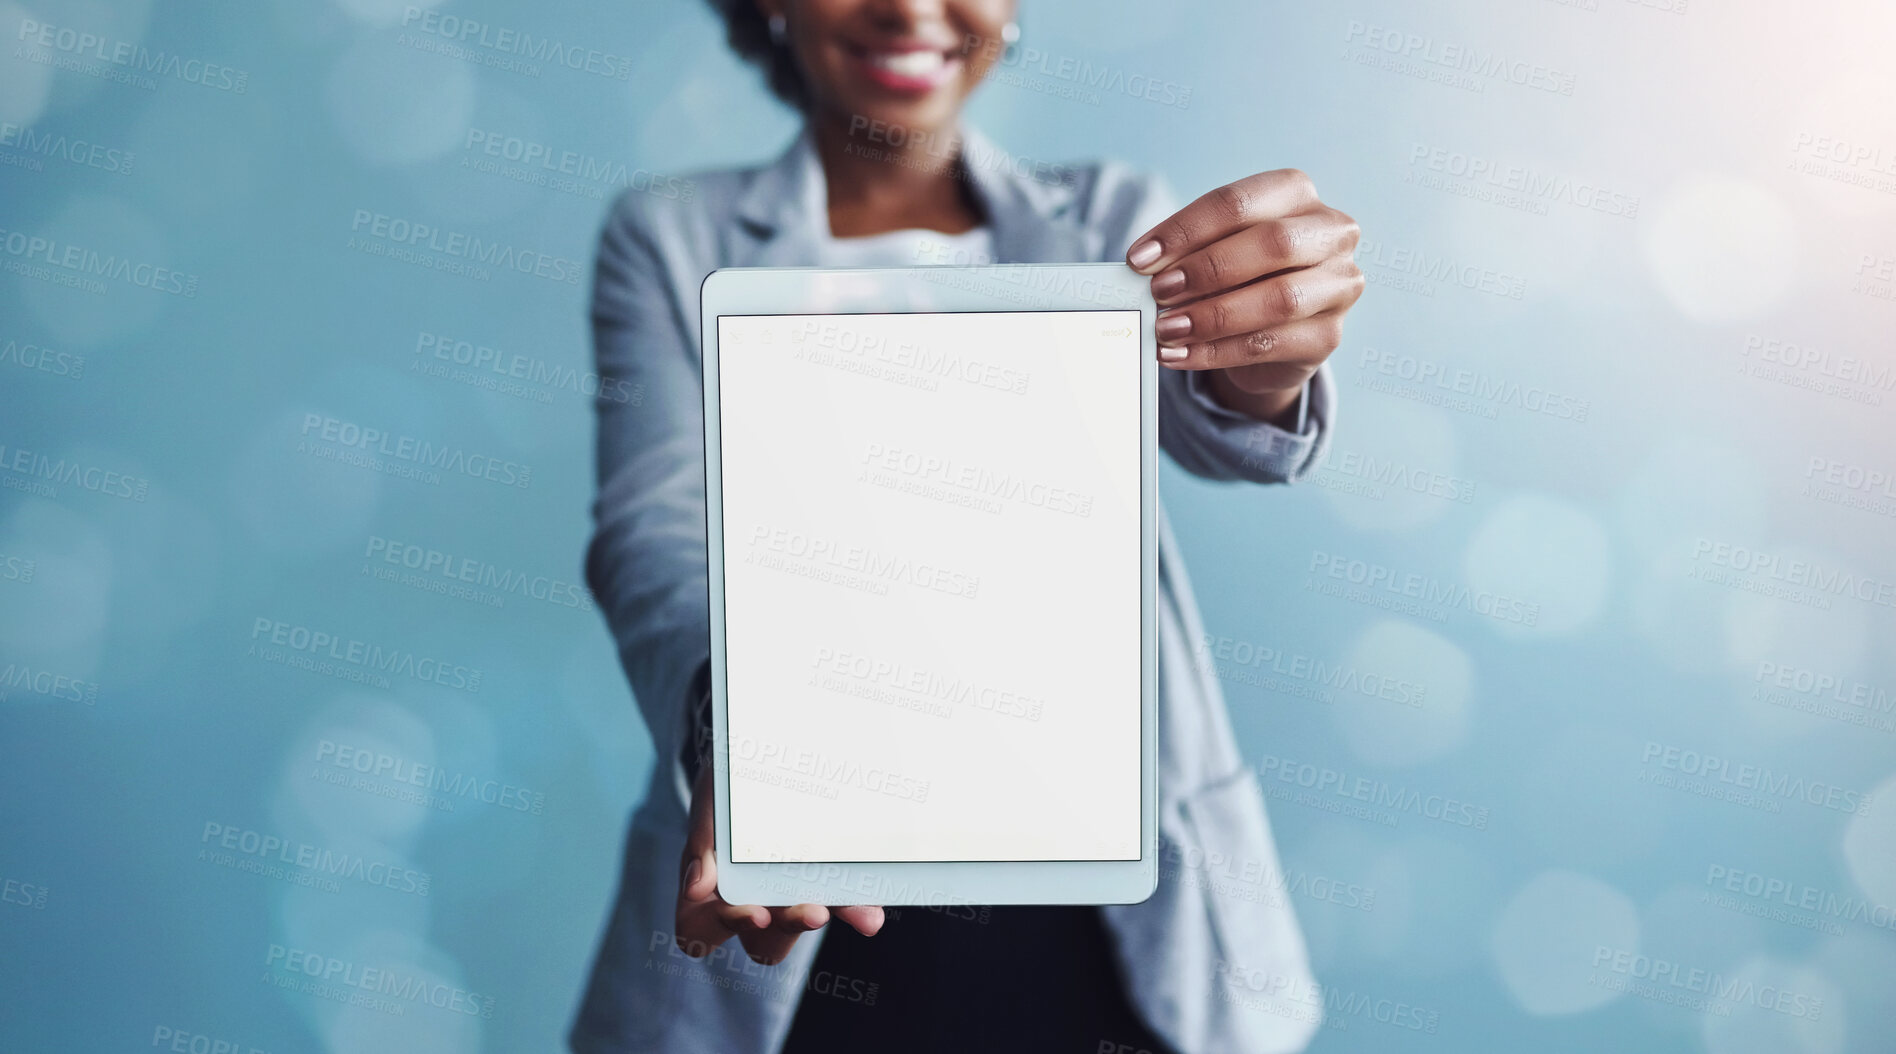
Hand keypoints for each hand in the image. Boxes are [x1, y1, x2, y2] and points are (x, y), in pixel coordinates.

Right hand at [674, 764, 884, 964]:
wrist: (763, 754)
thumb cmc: (726, 785)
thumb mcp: (712, 800)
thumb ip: (702, 841)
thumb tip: (696, 890)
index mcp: (706, 891)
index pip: (699, 931)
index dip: (724, 929)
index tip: (756, 913)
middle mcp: (747, 901)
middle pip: (761, 941)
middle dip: (789, 927)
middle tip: (813, 911)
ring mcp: (786, 895)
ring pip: (802, 924)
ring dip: (828, 919)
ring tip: (858, 914)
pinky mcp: (822, 883)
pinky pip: (838, 903)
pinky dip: (856, 906)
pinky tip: (872, 907)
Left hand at [1126, 169, 1363, 424]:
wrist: (1270, 332)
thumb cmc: (1238, 276)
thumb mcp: (1214, 251)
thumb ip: (1187, 253)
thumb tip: (1144, 267)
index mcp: (1295, 193)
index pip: (1238, 203)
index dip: (1186, 230)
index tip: (1140, 258)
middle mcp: (1330, 232)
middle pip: (1272, 243)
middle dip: (1207, 269)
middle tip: (1159, 291)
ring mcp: (1339, 284)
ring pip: (1278, 299)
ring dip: (1212, 316)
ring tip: (1166, 328)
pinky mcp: (1329, 335)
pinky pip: (1270, 344)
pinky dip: (1216, 352)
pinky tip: (1178, 355)